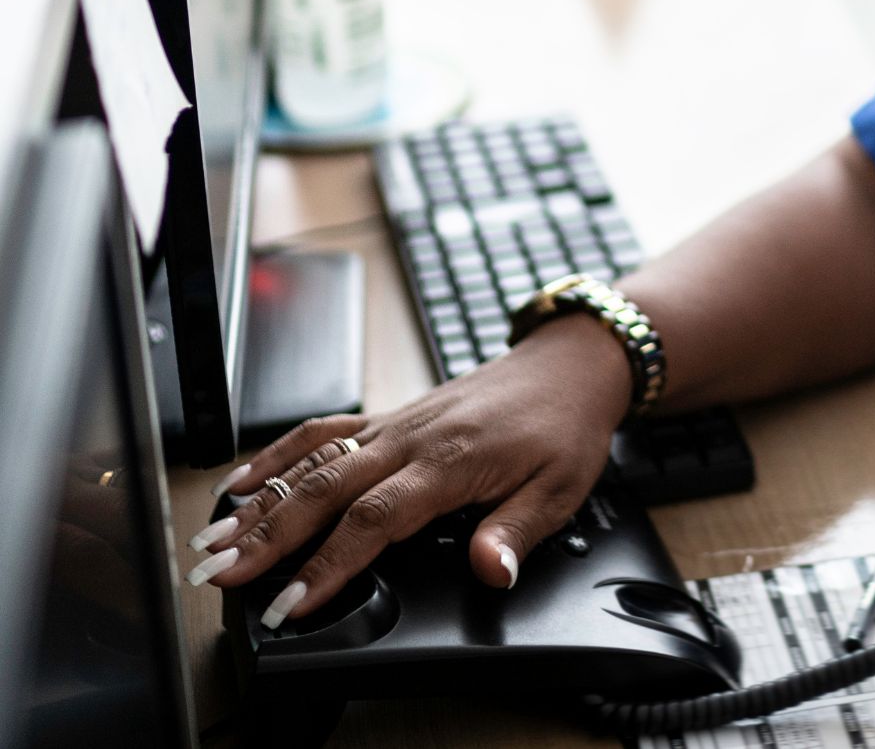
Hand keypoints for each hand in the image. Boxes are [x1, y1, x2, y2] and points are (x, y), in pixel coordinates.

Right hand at [182, 312, 631, 625]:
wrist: (569, 365)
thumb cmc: (563, 426)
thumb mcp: (561, 489)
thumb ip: (517, 532)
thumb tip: (490, 571)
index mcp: (449, 461)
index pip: (375, 519)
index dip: (329, 564)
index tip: (293, 603)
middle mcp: (411, 439)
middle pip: (325, 490)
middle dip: (268, 537)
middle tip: (220, 576)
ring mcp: (395, 424)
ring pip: (313, 461)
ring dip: (260, 501)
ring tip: (212, 540)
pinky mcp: (390, 415)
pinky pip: (323, 430)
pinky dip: (277, 454)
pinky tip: (240, 481)